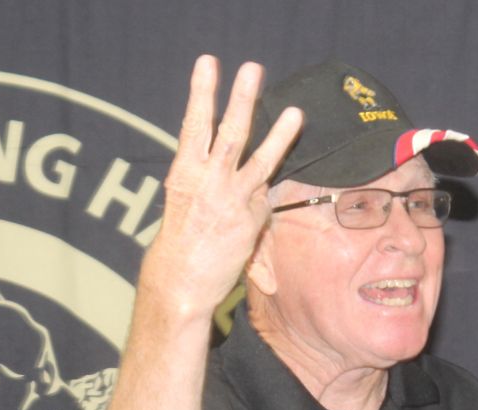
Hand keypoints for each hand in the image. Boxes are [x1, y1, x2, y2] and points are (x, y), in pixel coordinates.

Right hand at [138, 55, 302, 318]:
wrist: (180, 279)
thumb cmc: (181, 236)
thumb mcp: (184, 196)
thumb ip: (206, 173)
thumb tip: (234, 156)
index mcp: (184, 171)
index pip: (194, 124)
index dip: (202, 92)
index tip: (208, 63)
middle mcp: (208, 180)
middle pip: (230, 132)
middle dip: (242, 98)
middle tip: (252, 68)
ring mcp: (232, 199)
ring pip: (261, 160)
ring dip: (279, 135)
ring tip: (296, 111)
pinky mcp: (251, 219)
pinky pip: (263, 199)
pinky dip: (261, 198)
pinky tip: (251, 207)